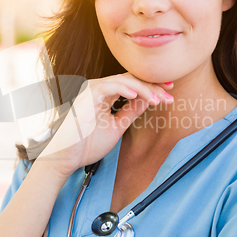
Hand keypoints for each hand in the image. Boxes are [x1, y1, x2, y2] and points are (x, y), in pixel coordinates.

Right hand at [35, 73, 173, 179]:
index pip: (132, 84)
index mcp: (105, 95)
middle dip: (153, 85)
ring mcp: (93, 90)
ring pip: (124, 80)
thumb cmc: (86, 144)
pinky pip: (111, 86)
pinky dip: (126, 89)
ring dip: (144, 89)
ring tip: (159, 100)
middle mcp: (99, 88)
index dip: (151, 87)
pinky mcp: (88, 96)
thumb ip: (130, 112)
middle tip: (170, 93)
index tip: (169, 94)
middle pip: (131, 79)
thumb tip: (148, 101)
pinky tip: (139, 96)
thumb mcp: (116, 127)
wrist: (66, 157)